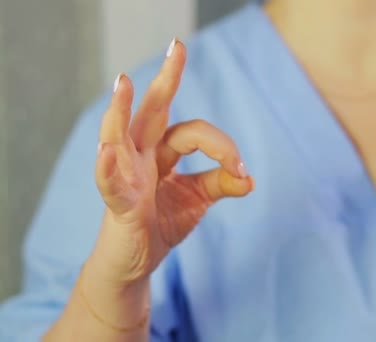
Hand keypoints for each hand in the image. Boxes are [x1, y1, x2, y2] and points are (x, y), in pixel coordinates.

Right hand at [89, 39, 253, 285]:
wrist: (135, 262)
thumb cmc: (161, 224)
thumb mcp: (197, 200)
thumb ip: (221, 183)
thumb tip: (250, 178)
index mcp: (161, 153)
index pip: (192, 133)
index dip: (222, 147)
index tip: (241, 170)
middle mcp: (141, 157)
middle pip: (152, 112)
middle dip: (165, 80)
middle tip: (177, 46)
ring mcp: (126, 177)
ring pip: (120, 137)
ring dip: (121, 110)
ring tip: (123, 82)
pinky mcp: (118, 205)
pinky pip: (110, 183)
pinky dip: (108, 168)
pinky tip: (108, 151)